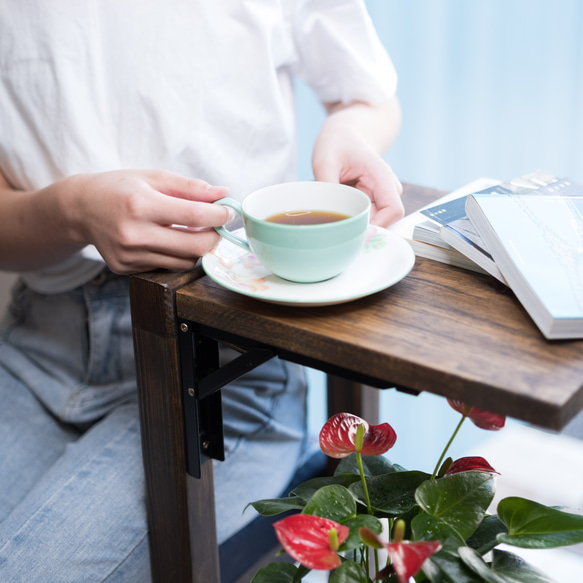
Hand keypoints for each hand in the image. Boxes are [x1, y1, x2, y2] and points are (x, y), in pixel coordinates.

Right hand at [67, 169, 232, 272]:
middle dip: (214, 237)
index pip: (194, 216)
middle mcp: (134, 234)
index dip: (219, 215)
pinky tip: (164, 240)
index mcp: (141, 205)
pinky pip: (166, 267)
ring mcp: (129, 256)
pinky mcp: (126, 269)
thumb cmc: (119, 188)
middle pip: (195, 247)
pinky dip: (174, 255)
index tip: (229, 211)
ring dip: (196, 248)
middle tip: (216, 226)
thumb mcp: (153, 177)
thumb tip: (223, 194)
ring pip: (185, 262)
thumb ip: (190, 187)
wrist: (79, 209)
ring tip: (189, 231)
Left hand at [312, 100, 403, 227]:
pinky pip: (363, 217)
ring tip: (335, 203)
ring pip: (372, 221)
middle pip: (382, 221)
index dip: (377, 226)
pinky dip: (350, 216)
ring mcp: (381, 196)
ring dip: (353, 220)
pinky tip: (338, 203)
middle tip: (334, 218)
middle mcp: (387, 189)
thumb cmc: (337, 142)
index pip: (393, 211)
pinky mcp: (372, 201)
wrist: (345, 132)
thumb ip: (328, 189)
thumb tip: (328, 216)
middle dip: (360, 226)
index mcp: (381, 177)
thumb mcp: (325, 161)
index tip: (353, 229)